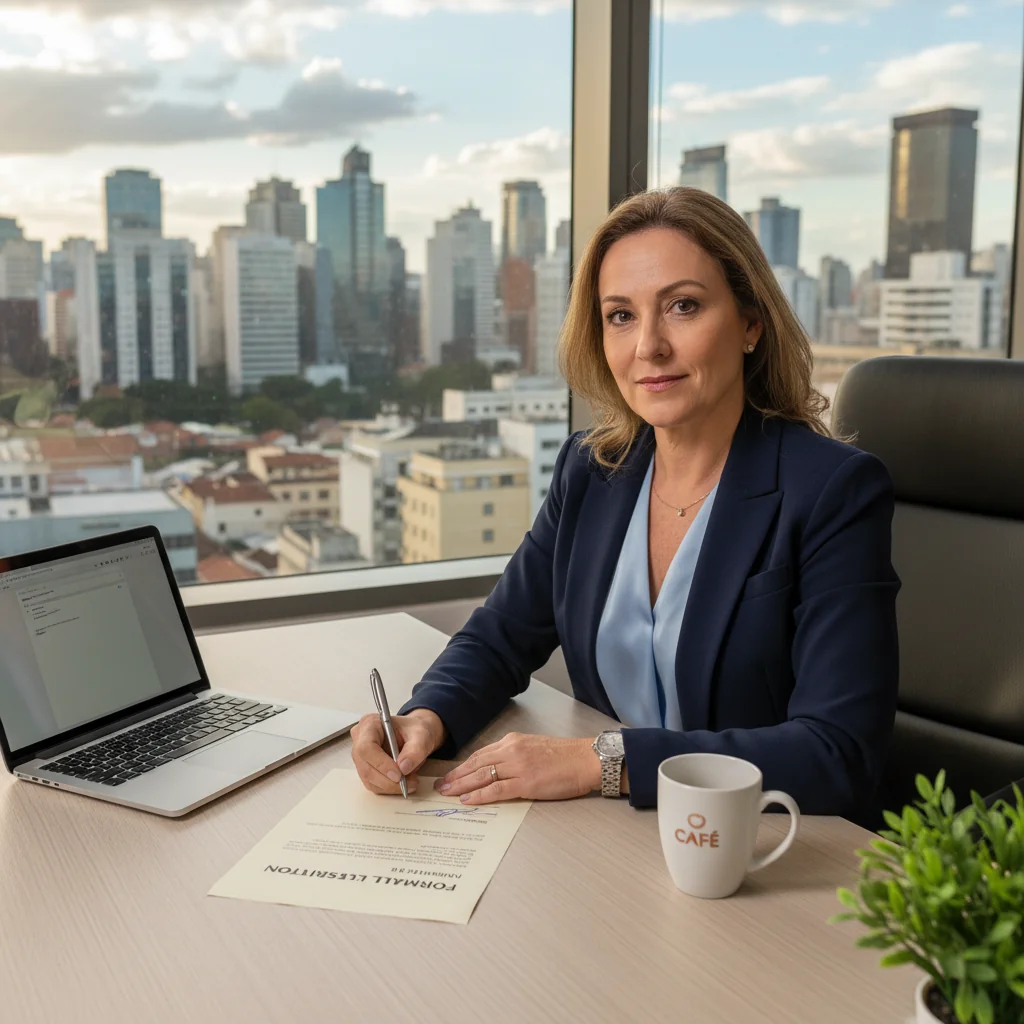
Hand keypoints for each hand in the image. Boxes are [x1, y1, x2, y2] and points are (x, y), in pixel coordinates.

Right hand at [351, 708, 445, 795]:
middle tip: (408, 783)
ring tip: (410, 782)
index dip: (381, 763)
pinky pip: (373, 784)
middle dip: (387, 780)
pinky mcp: (366, 770)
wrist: (415, 736)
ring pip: (369, 779)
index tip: (399, 774)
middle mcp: (360, 740)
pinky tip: (403, 784)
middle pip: (365, 766)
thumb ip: (415, 750)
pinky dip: (389, 788)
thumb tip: (404, 768)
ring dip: (390, 786)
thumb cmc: (415, 731)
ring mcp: (361, 757)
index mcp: (370, 724)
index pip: (366, 747)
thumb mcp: (422, 736)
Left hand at [434, 733, 601, 803]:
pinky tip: (467, 800)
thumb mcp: (535, 747)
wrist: (585, 759)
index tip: (451, 774)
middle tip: (440, 785)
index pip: (481, 754)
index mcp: (513, 741)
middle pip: (476, 764)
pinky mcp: (525, 782)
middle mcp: (512, 751)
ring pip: (481, 776)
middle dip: (456, 775)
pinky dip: (479, 795)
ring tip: (447, 793)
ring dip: (461, 785)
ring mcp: (517, 766)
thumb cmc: (565, 756)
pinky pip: (496, 790)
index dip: (463, 765)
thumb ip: (516, 754)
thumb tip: (499, 767)